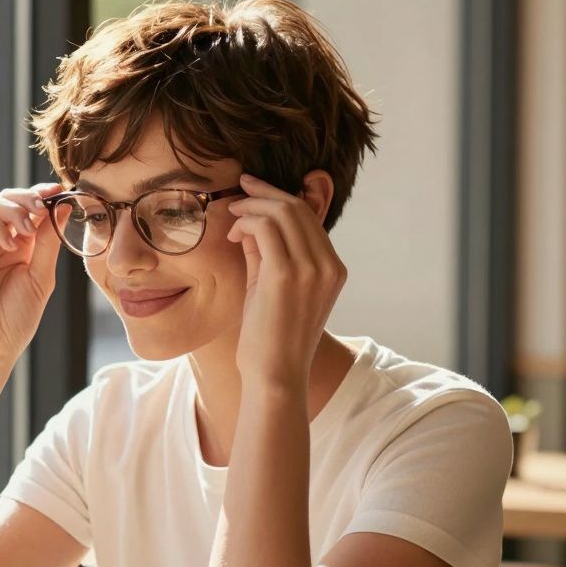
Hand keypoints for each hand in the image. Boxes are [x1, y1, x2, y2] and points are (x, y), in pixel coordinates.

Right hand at [0, 183, 64, 363]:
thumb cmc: (16, 319)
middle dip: (28, 198)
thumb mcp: (41, 277)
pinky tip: (10, 244)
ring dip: (14, 210)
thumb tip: (61, 206)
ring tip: (28, 230)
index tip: (59, 190)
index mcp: (22, 247)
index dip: (43, 196)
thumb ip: (49, 242)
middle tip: (42, 207)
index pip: (30, 210)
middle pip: (10, 200)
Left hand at [226, 173, 345, 387]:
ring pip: (283, 212)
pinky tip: (233, 232)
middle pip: (298, 208)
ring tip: (231, 214)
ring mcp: (313, 269)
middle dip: (264, 193)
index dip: (279, 197)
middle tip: (238, 189)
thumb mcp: (272, 287)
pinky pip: (267, 227)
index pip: (309, 218)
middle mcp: (329, 266)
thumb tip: (251, 220)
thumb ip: (266, 252)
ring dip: (252, 206)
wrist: (275, 377)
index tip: (253, 190)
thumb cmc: (270, 339)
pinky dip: (247, 221)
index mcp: (334, 270)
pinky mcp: (288, 275)